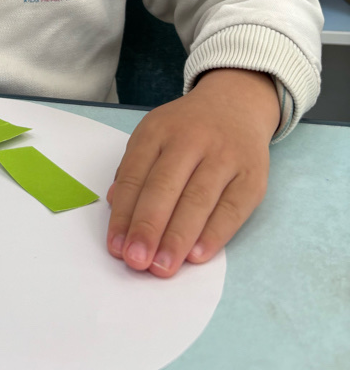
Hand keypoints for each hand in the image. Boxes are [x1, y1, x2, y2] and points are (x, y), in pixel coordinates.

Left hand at [106, 69, 279, 277]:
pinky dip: (214, 234)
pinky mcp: (252, 175)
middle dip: (148, 227)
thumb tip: (116, 204)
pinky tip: (197, 256)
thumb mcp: (154, 135)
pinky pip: (232, 209)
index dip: (124, 214)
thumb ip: (134, 168)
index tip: (116, 246)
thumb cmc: (187, 129)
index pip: (136, 175)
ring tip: (162, 266)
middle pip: (165, 187)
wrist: (237, 103)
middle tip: (136, 260)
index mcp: (158, 130)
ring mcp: (224, 156)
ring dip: (177, 238)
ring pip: (198, 200)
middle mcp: (190, 140)